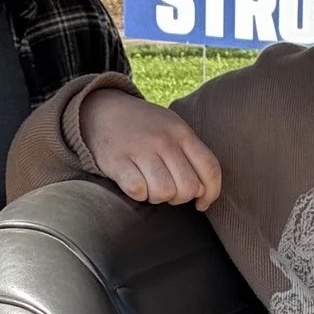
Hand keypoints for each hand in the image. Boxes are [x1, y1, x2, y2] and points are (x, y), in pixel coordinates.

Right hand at [81, 87, 221, 209]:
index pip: (210, 168)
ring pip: (164, 193)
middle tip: (167, 190)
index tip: (202, 203)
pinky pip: (137, 191)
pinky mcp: (117, 160)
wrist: (103, 110)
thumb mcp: (172, 129)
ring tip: (149, 186)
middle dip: (179, 198)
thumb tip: (202, 191)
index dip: (211, 193)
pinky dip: (137, 194)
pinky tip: (134, 184)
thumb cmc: (143, 127)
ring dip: (157, 197)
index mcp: (182, 132)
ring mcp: (140, 149)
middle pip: (188, 187)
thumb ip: (190, 155)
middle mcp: (164, 140)